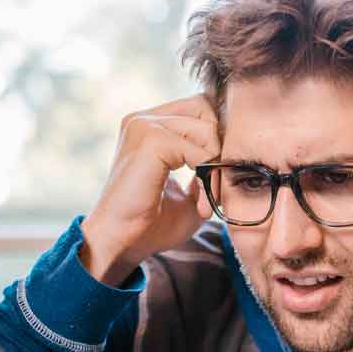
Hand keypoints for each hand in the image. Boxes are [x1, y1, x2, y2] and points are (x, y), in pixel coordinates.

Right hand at [80, 95, 219, 285]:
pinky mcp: (150, 140)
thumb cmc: (151, 224)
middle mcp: (144, 118)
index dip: (217, 138)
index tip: (215, 177)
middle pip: (207, 108)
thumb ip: (208, 168)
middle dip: (220, 147)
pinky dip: (206, 176)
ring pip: (207, 129)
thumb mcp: (190, 193)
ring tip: (206, 200)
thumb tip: (230, 153)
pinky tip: (198, 201)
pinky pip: (199, 149)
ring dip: (215, 167)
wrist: (122, 244)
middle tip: (214, 187)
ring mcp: (144, 125)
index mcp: (150, 125)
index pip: (201, 107)